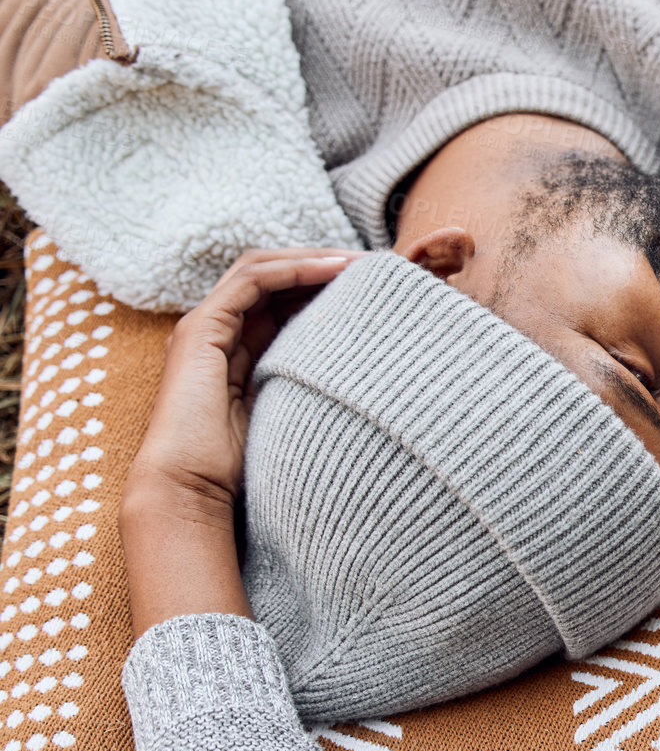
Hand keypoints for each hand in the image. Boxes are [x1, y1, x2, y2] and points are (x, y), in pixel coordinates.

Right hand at [128, 249, 360, 510]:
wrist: (191, 490)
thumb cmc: (244, 469)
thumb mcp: (294, 415)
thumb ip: (314, 388)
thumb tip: (370, 383)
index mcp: (241, 350)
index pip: (285, 300)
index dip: (327, 287)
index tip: (378, 289)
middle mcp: (221, 332)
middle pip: (275, 279)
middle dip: (325, 265)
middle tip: (378, 265)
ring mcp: (206, 326)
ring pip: (263, 269)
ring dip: (314, 260)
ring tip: (363, 262)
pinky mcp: (201, 328)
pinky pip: (252, 280)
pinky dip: (294, 270)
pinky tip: (335, 269)